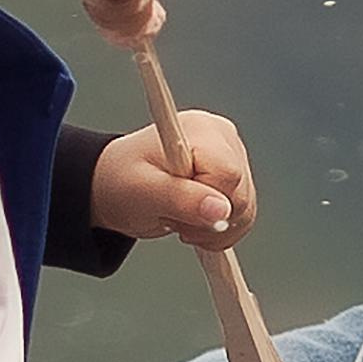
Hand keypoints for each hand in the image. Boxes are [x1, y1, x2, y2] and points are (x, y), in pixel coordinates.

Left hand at [92, 112, 258, 251]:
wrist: (116, 186)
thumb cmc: (122, 182)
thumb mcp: (144, 193)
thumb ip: (182, 200)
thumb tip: (221, 211)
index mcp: (201, 130)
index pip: (228, 175)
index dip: (206, 202)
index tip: (175, 210)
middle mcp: (223, 139)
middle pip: (241, 194)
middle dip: (208, 219)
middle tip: (172, 216)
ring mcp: (232, 158)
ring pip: (246, 209)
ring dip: (213, 228)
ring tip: (179, 218)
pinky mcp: (234, 179)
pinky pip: (244, 215)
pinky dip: (221, 231)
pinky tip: (194, 223)